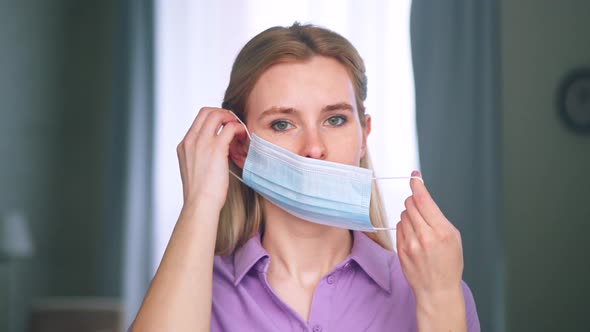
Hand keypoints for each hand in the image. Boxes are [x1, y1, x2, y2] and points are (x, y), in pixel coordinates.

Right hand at [176, 107, 246, 211]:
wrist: (200, 204)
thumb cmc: (201, 194)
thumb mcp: (194, 169)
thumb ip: (200, 156)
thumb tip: (216, 152)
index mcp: (184, 145)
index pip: (198, 119)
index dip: (214, 118)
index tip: (224, 125)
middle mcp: (191, 141)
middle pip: (207, 112)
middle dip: (223, 114)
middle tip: (233, 124)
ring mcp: (202, 143)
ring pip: (217, 115)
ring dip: (231, 118)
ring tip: (239, 130)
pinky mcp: (216, 148)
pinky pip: (230, 127)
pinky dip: (238, 128)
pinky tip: (243, 137)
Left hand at [396, 171, 463, 302]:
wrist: (437, 289)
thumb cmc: (448, 263)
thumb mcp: (453, 237)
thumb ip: (437, 216)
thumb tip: (423, 198)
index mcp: (442, 231)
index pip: (423, 200)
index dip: (417, 185)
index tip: (414, 177)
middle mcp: (425, 236)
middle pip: (410, 204)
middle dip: (414, 202)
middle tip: (421, 208)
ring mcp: (410, 244)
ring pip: (403, 215)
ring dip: (410, 216)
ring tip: (420, 229)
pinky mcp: (400, 249)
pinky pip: (399, 227)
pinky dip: (405, 227)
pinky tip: (414, 237)